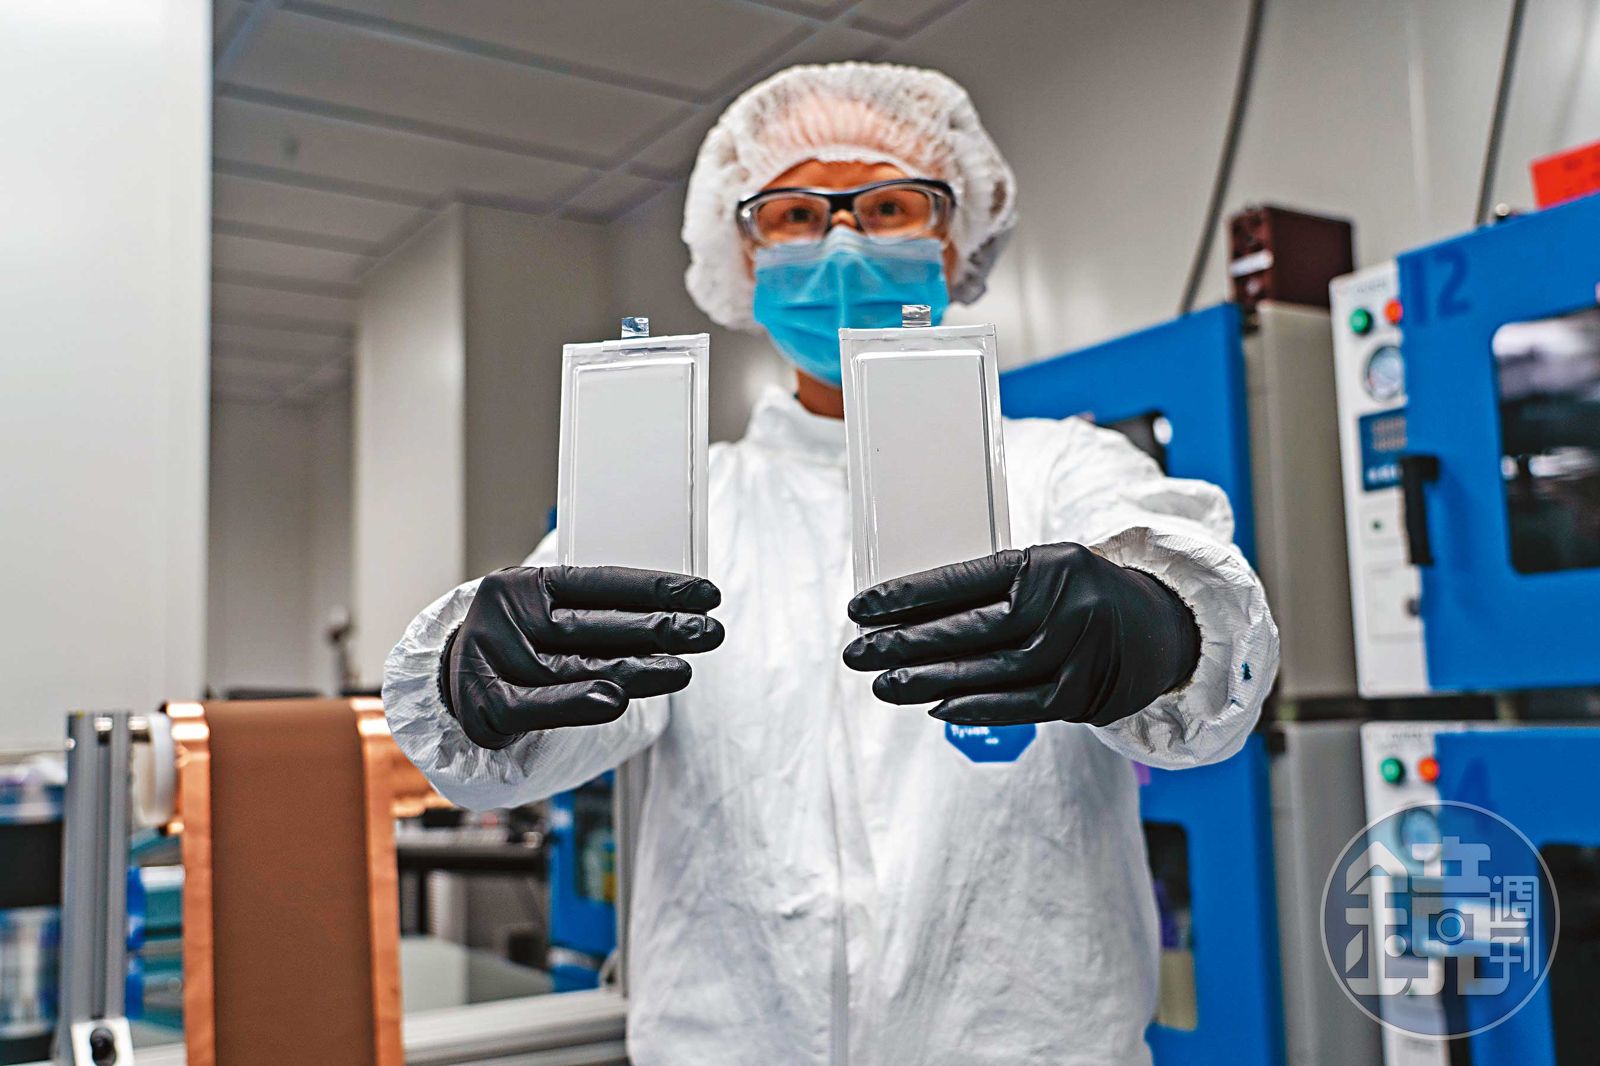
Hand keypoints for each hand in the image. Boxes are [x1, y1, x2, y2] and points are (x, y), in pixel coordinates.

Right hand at [440, 565, 723, 748]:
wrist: (451, 684)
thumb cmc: (516, 645)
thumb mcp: (546, 614)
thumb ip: (596, 614)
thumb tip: (675, 613)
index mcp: (523, 584)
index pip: (599, 581)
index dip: (655, 588)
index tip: (706, 594)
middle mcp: (505, 617)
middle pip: (593, 625)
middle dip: (659, 629)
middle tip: (710, 632)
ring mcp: (492, 661)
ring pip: (576, 667)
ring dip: (637, 670)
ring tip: (684, 669)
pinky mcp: (487, 708)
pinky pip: (540, 707)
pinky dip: (580, 704)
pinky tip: (618, 701)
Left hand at [843, 542, 1197, 726]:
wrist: (1158, 629)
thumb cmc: (1079, 593)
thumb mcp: (1044, 568)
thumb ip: (991, 586)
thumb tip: (909, 613)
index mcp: (1046, 563)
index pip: (963, 580)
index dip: (907, 596)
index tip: (860, 607)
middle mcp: (1062, 607)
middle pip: (968, 630)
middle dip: (902, 644)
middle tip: (855, 653)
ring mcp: (1074, 654)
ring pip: (985, 672)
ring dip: (926, 681)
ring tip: (882, 685)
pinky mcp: (1078, 694)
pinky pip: (1016, 706)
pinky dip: (972, 707)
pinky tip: (933, 706)